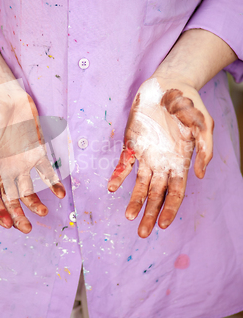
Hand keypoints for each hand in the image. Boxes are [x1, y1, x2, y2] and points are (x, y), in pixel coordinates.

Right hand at [0, 81, 65, 232]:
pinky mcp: (36, 151)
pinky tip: (61, 192)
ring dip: (35, 203)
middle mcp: (5, 168)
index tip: (7, 224)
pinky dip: (53, 182)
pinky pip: (46, 170)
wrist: (2, 92)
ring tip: (44, 213)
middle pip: (10, 199)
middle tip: (27, 229)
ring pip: (28, 190)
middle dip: (18, 216)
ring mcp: (21, 161)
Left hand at [107, 77, 213, 237]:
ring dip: (134, 201)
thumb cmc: (189, 103)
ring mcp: (147, 155)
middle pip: (156, 195)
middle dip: (150, 214)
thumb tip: (200, 175)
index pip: (176, 192)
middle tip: (142, 233)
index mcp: (181, 162)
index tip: (162, 224)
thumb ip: (205, 150)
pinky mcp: (132, 144)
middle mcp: (163, 163)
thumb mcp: (204, 125)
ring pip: (139, 185)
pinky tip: (112, 187)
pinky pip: (124, 163)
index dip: (169, 209)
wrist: (168, 84)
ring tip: (129, 218)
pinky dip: (118, 175)